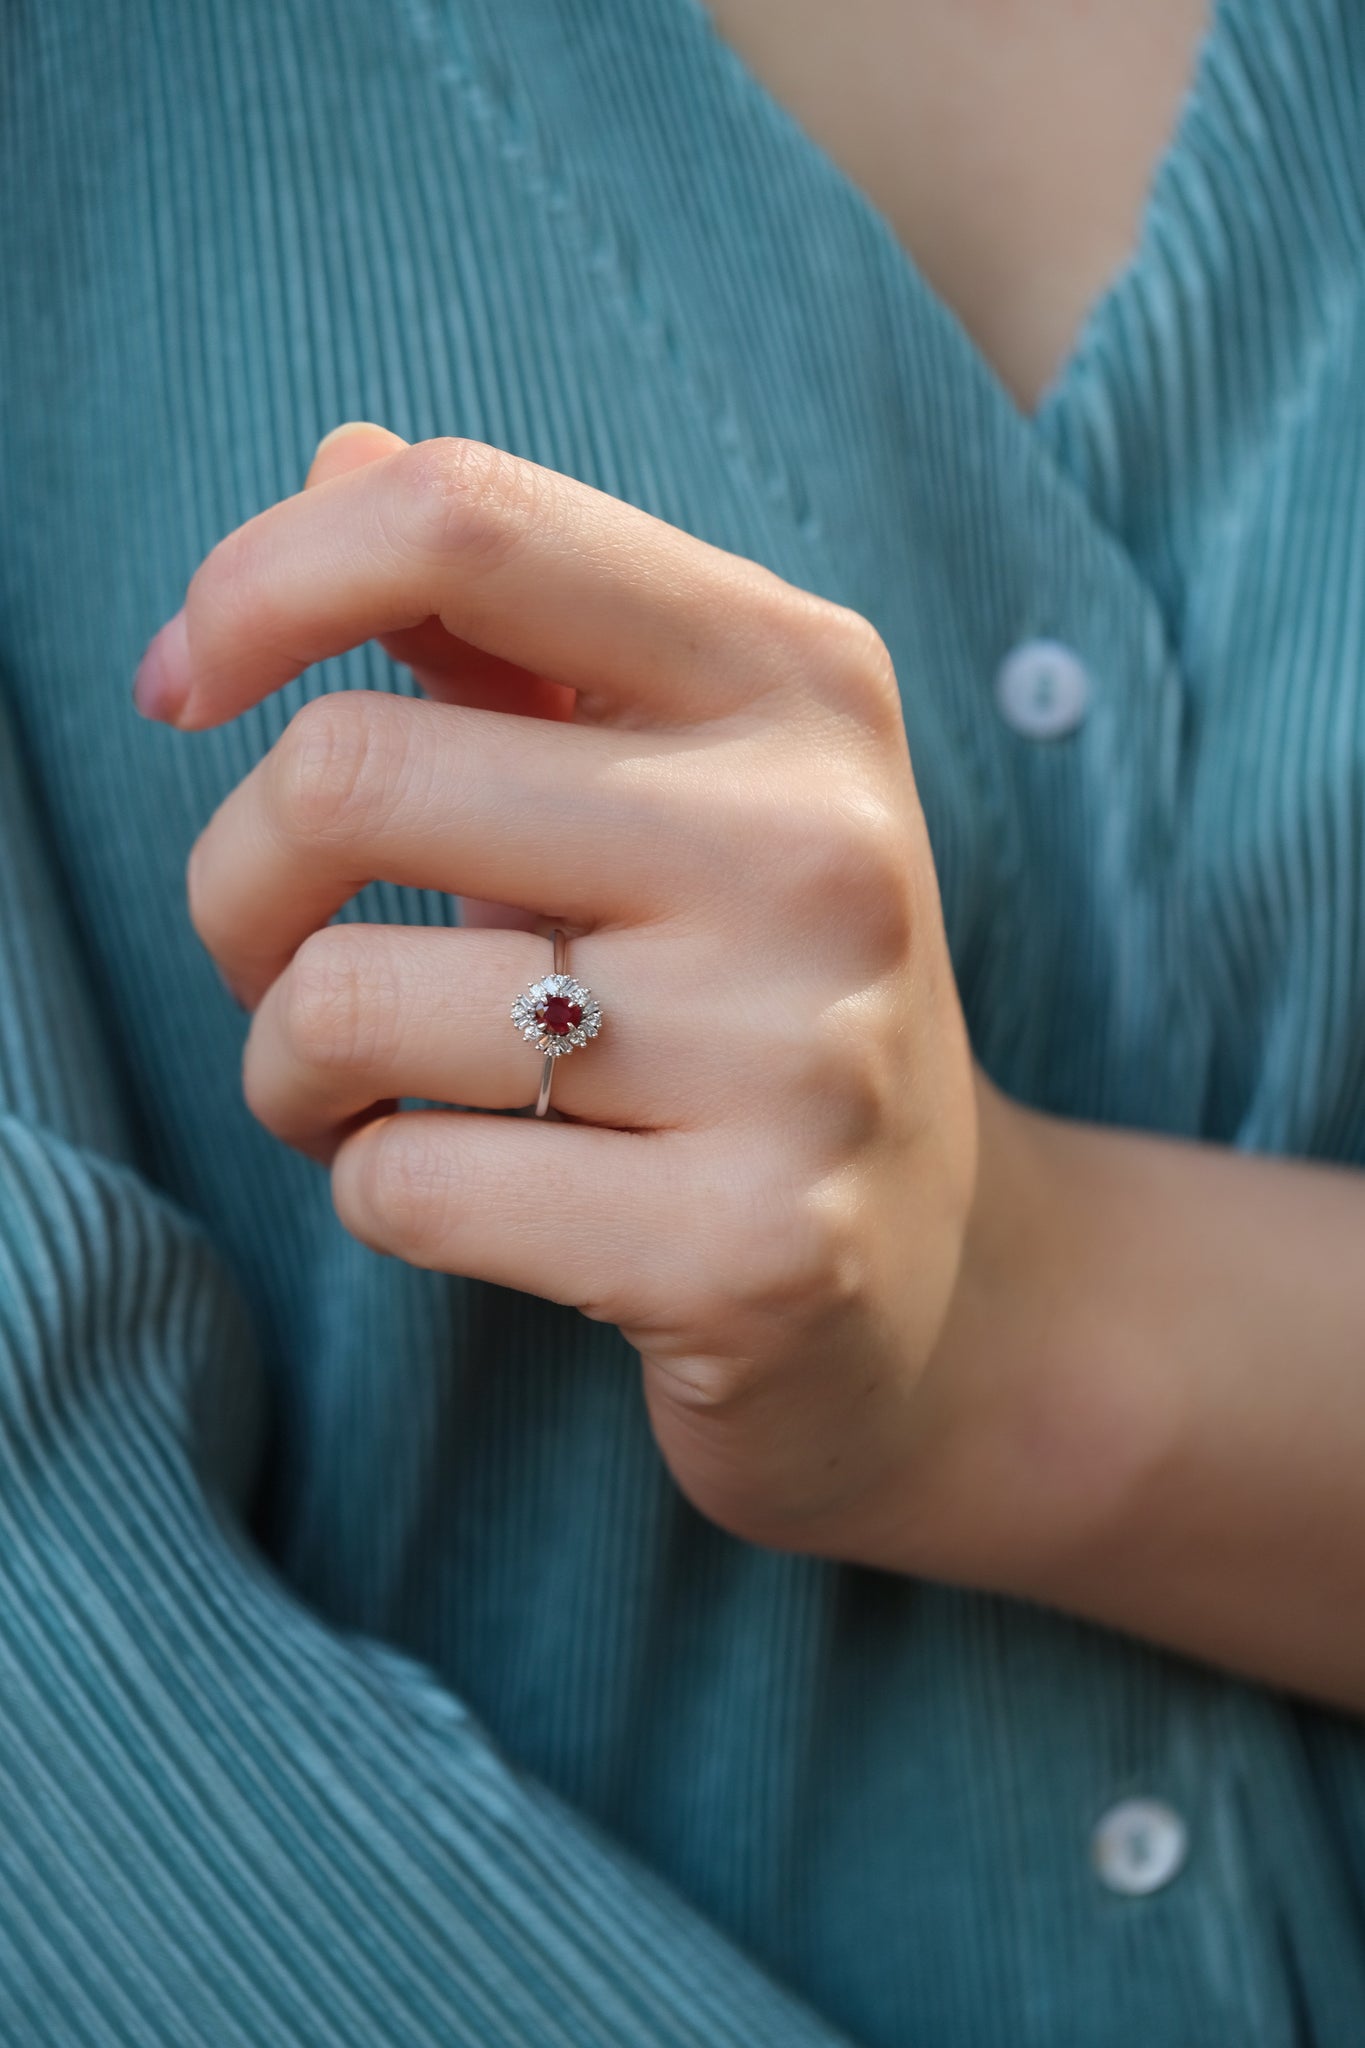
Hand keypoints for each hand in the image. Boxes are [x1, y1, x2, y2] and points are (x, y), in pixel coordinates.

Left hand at [137, 424, 980, 1556]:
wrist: (934, 1268)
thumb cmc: (746, 992)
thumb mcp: (673, 779)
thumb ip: (505, 626)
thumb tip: (334, 461)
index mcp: (796, 680)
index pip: (471, 517)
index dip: (263, 579)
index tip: (186, 682)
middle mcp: (817, 842)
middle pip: (347, 773)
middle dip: (236, 886)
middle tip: (274, 954)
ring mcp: (800, 1054)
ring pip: (343, 1004)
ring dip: (287, 1066)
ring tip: (365, 1094)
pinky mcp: (756, 1248)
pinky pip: (402, 1188)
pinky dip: (367, 1189)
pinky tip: (470, 1193)